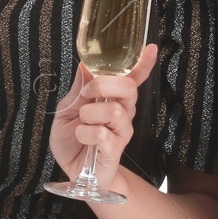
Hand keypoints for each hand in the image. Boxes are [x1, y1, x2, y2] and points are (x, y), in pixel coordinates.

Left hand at [49, 43, 157, 191]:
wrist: (72, 171)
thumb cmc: (72, 139)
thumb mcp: (67, 110)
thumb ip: (78, 89)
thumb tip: (85, 64)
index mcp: (112, 99)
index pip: (133, 78)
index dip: (143, 63)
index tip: (150, 47)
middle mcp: (123, 112)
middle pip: (128, 88)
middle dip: (104, 84)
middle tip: (86, 95)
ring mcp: (121, 131)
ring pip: (114, 110)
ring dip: (89, 114)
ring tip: (81, 123)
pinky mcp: (116, 149)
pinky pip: (103, 134)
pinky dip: (85, 133)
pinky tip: (82, 137)